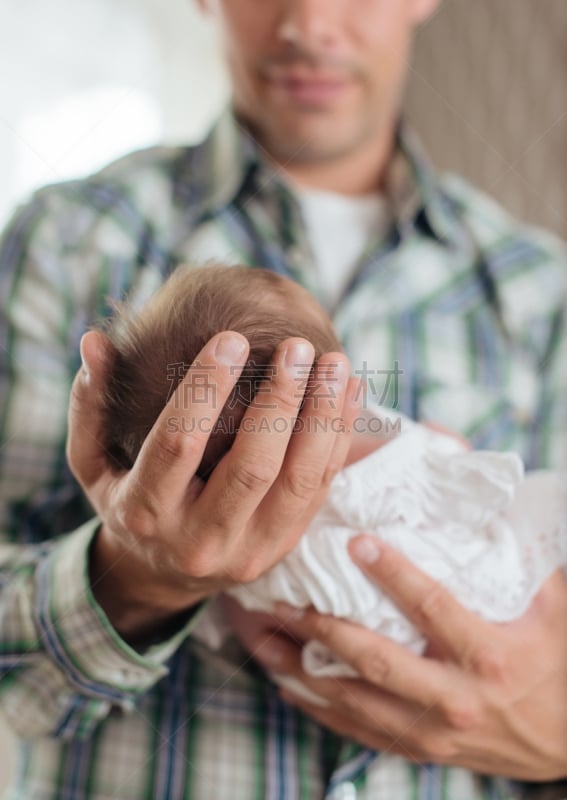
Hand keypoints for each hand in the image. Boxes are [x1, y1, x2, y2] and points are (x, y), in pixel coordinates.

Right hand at [67, 330, 359, 642]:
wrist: (162, 575)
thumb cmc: (127, 503)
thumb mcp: (93, 463)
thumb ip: (90, 406)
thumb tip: (94, 343)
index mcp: (145, 512)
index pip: (178, 444)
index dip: (205, 389)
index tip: (231, 338)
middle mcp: (199, 540)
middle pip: (252, 467)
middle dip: (280, 402)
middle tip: (298, 348)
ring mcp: (250, 549)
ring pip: (299, 482)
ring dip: (323, 419)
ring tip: (335, 364)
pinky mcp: (283, 547)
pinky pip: (320, 491)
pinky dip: (338, 439)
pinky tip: (349, 393)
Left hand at [250, 537, 566, 780]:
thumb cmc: (559, 663)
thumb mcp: (554, 608)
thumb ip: (522, 562)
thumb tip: (490, 509)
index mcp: (488, 656)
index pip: (430, 606)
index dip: (391, 573)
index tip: (355, 542)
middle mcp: (455, 699)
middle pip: (375, 660)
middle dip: (323, 628)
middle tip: (283, 600)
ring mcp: (435, 734)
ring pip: (355, 702)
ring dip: (303, 671)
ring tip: (264, 642)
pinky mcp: (423, 751)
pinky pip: (360, 733)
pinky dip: (320, 709)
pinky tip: (288, 686)